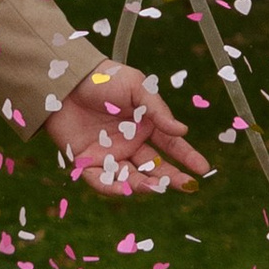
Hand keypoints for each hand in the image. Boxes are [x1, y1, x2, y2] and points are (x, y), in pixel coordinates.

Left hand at [51, 62, 213, 197]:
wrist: (65, 79)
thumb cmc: (104, 79)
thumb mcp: (136, 88)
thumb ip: (158, 111)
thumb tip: (182, 130)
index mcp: (146, 125)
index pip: (171, 145)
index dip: (187, 157)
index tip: (203, 169)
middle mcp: (131, 143)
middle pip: (155, 166)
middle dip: (172, 177)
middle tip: (188, 186)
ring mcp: (110, 154)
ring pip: (131, 177)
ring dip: (144, 184)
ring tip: (156, 186)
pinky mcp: (87, 161)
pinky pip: (101, 180)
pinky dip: (113, 187)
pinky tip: (125, 189)